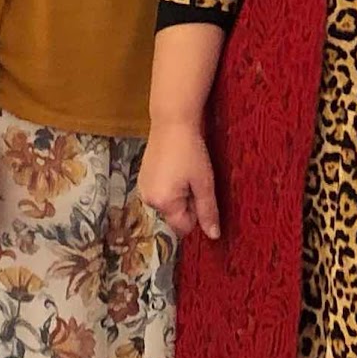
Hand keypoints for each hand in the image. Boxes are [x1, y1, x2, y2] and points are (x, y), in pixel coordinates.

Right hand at [139, 120, 219, 239]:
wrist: (172, 121)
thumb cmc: (190, 151)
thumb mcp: (204, 182)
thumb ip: (208, 211)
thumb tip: (214, 236)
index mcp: (163, 203)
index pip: (183, 227)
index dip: (197, 213)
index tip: (201, 191)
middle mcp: (148, 200)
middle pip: (175, 215)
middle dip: (188, 202)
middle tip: (194, 178)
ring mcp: (143, 188)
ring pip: (168, 203)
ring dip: (179, 193)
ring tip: (184, 170)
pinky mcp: (142, 177)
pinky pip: (160, 191)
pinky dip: (170, 184)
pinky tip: (175, 165)